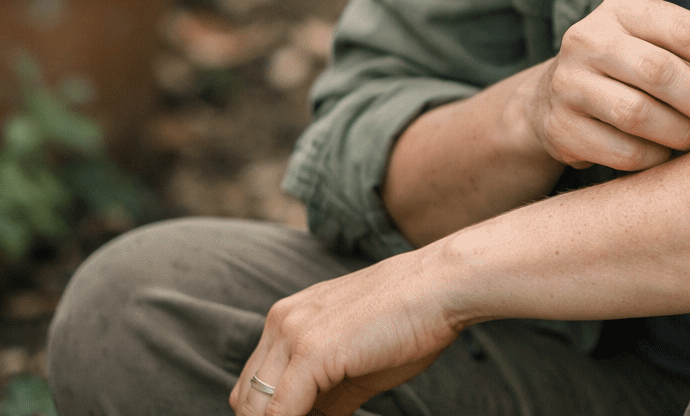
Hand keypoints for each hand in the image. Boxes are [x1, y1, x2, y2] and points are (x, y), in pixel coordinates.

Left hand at [230, 250, 453, 415]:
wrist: (443, 286)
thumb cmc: (412, 321)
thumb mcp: (357, 363)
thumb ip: (327, 397)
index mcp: (288, 318)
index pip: (253, 386)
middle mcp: (281, 321)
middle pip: (245, 398)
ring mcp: (293, 334)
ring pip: (255, 407)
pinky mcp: (312, 351)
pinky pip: (279, 413)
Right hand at [519, 0, 689, 170]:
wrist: (554, 97)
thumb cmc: (629, 67)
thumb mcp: (656, 41)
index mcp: (623, 8)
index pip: (688, 30)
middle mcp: (589, 38)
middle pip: (662, 72)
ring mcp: (569, 83)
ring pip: (639, 115)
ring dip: (683, 134)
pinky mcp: (561, 127)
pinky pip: (623, 151)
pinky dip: (655, 159)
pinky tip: (666, 154)